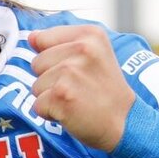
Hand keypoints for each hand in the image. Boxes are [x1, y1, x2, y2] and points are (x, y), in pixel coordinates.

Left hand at [28, 24, 134, 152]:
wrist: (126, 123)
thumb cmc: (105, 91)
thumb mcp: (94, 56)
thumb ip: (61, 43)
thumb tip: (32, 37)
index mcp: (90, 34)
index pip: (42, 38)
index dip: (52, 59)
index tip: (75, 70)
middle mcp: (82, 49)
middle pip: (36, 63)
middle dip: (50, 79)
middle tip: (77, 88)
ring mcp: (70, 72)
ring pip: (36, 86)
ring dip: (51, 98)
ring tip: (76, 99)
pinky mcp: (61, 95)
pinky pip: (37, 105)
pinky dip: (50, 114)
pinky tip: (72, 112)